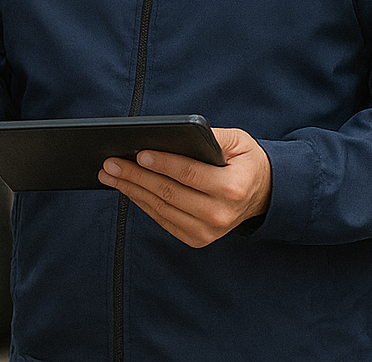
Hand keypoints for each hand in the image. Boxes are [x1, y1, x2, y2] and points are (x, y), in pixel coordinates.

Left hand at [97, 127, 271, 247]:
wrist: (262, 194)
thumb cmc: (245, 162)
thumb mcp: (238, 141)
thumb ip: (212, 136)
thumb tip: (175, 132)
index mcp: (231, 187)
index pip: (189, 174)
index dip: (163, 163)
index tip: (138, 153)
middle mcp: (220, 214)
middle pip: (169, 193)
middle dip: (136, 176)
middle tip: (110, 163)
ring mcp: (208, 231)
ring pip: (161, 208)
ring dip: (131, 190)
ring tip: (109, 174)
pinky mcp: (197, 239)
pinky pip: (162, 219)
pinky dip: (142, 203)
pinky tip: (127, 188)